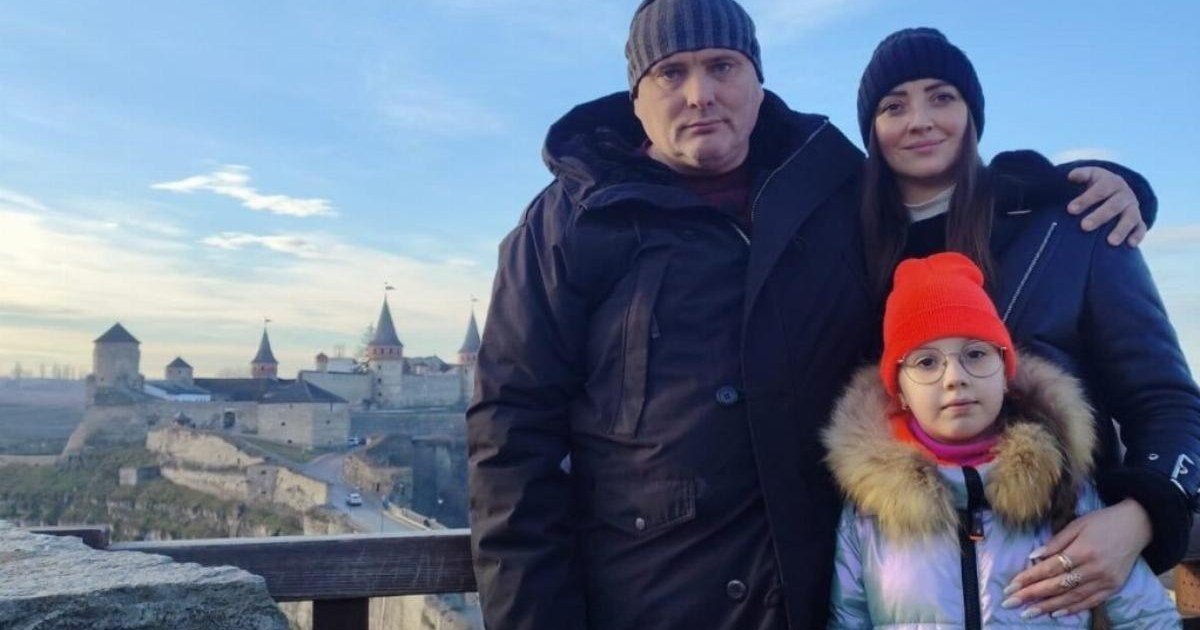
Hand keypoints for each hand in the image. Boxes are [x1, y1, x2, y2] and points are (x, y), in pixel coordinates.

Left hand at [1001, 499, 1151, 618]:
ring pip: (1072, 597)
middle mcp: (1094, 569)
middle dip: (1032, 595)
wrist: (1137, 525)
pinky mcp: (1113, 587)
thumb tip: (1034, 556)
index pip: (1049, 569)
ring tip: (1028, 613)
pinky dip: (1072, 609)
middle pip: (1057, 585)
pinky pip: (1090, 602)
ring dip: (1048, 606)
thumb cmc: (1103, 521)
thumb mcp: (1077, 524)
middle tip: (1011, 603)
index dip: (1029, 579)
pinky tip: (1056, 614)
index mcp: (1082, 551)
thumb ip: (1055, 542)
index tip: (1010, 587)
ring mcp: (1105, 580)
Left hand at [1067, 167, 1146, 246]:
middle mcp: (1124, 195)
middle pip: (1113, 206)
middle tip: (1084, 226)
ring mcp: (1133, 208)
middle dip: (1099, 216)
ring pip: (1130, 218)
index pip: (1099, 190)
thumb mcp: (1090, 176)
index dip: (1085, 199)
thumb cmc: (1096, 185)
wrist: (1116, 189)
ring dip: (1121, 229)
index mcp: (1111, 182)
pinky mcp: (1138, 221)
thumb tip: (1070, 176)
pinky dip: (1137, 236)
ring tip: (1110, 242)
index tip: (1070, 210)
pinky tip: (1130, 245)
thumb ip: (1081, 175)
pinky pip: (1141, 228)